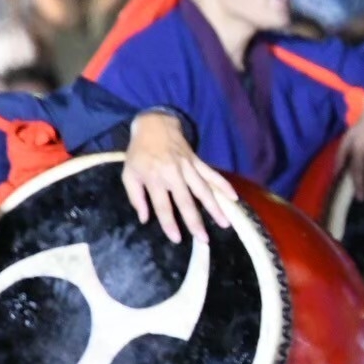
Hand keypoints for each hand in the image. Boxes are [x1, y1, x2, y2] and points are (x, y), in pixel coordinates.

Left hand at [122, 112, 237, 242]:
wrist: (154, 125)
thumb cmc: (139, 153)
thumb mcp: (128, 174)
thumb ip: (135, 197)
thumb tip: (144, 218)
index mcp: (154, 179)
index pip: (163, 206)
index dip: (170, 224)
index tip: (178, 239)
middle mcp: (173, 174)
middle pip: (186, 201)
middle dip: (196, 221)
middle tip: (204, 239)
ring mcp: (188, 167)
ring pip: (203, 190)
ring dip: (215, 207)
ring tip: (225, 223)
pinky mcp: (197, 161)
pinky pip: (212, 174)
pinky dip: (224, 185)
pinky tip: (234, 197)